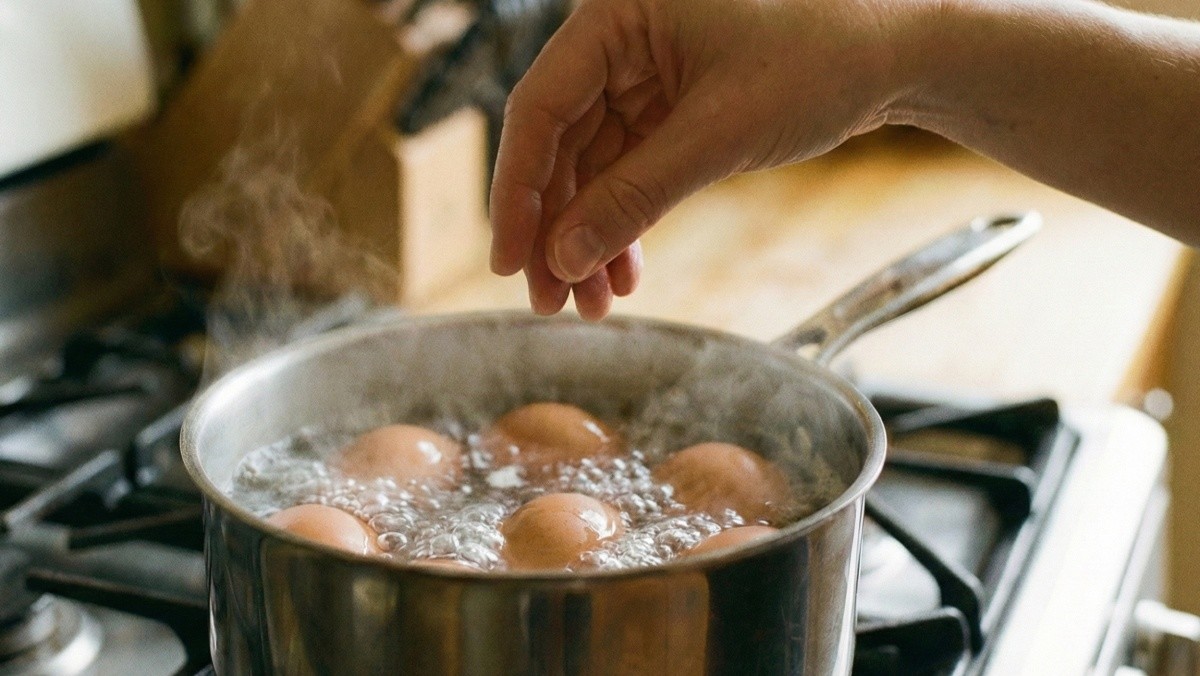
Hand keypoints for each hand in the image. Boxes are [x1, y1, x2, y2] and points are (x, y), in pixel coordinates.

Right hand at [489, 0, 926, 318]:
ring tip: (593, 303)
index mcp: (616, 14)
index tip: (508, 262)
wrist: (897, 52)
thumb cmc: (820, 59)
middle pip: (559, 145)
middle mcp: (620, 39)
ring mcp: (645, 73)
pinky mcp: (672, 104)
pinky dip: (627, 221)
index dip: (517, 192)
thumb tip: (563, 257)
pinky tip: (626, 272)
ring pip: (592, 166)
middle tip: (551, 302)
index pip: (539, 108)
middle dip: (558, 230)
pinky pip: (630, 170)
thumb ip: (634, 195)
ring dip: (591, 236)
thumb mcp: (719, 134)